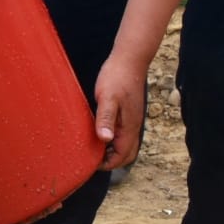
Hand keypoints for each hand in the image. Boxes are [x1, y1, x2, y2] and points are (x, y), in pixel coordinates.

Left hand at [93, 53, 146, 169]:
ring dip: (111, 150)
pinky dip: (112, 139)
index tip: (90, 164)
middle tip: (91, 159)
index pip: (122, 156)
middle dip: (110, 161)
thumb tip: (105, 140)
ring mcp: (132, 120)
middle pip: (126, 154)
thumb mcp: (107, 97)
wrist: (129, 59)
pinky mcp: (128, 113)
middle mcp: (133, 127)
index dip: (107, 164)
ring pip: (125, 144)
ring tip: (92, 148)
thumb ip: (106, 118)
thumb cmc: (117, 76)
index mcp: (129, 127)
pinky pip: (123, 134)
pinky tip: (98, 132)